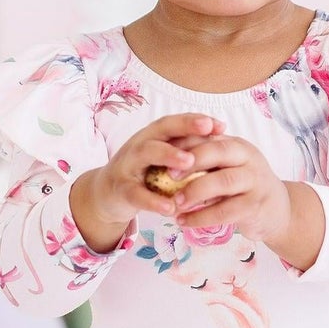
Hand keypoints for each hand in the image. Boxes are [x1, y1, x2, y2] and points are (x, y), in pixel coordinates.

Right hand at [69, 112, 222, 253]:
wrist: (107, 194)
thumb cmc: (144, 174)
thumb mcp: (163, 159)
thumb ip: (185, 150)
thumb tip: (221, 143)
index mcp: (153, 136)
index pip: (175, 122)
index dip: (196, 120)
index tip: (221, 124)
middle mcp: (140, 144)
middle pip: (162, 130)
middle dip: (185, 128)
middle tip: (208, 132)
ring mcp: (128, 165)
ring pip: (147, 153)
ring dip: (169, 155)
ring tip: (190, 162)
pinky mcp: (121, 189)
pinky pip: (137, 193)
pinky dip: (153, 200)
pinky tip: (170, 207)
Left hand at [166, 130, 325, 268]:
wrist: (279, 210)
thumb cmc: (244, 187)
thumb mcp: (229, 168)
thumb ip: (206, 162)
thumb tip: (165, 158)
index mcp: (238, 145)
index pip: (210, 136)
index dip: (186, 141)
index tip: (162, 151)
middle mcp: (249, 159)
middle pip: (219, 151)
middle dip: (191, 161)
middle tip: (168, 174)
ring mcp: (255, 182)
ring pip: (223, 181)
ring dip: (195, 192)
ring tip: (175, 203)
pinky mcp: (256, 206)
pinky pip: (226, 211)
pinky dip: (201, 217)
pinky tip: (184, 221)